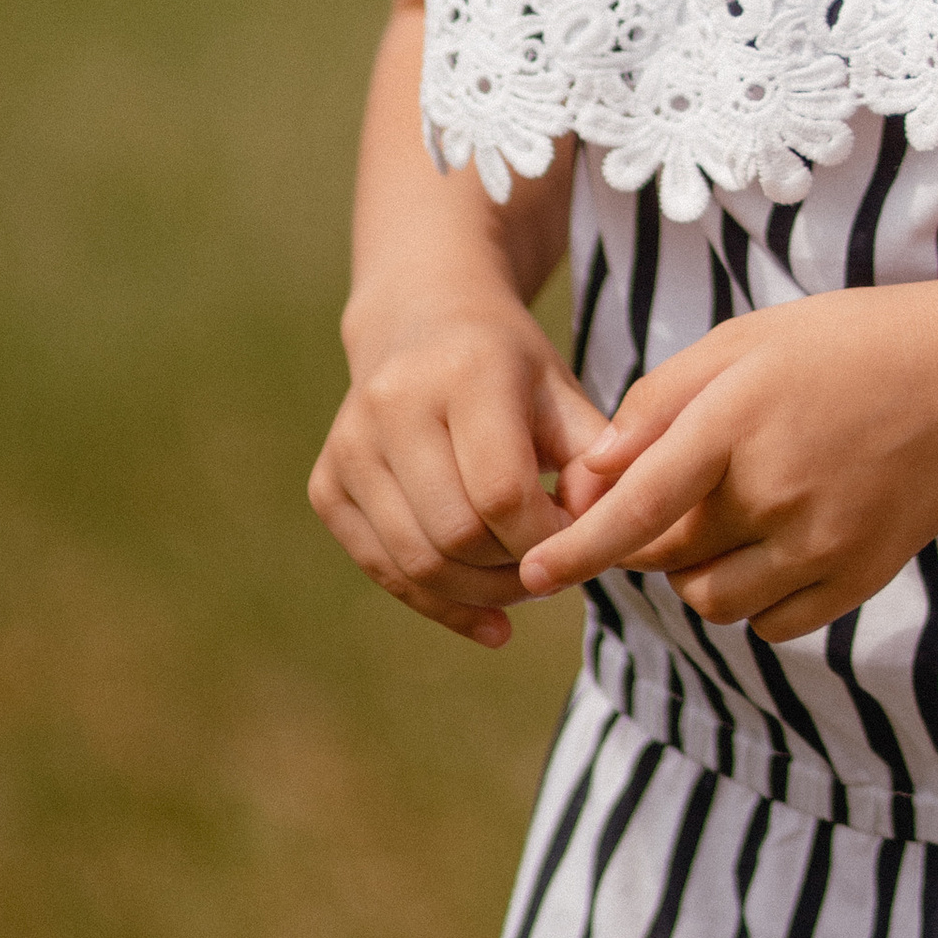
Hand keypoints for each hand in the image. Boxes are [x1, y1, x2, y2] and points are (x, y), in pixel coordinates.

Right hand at [310, 291, 608, 647]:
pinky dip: (438, 605)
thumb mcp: (563, 392)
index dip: (549, 537)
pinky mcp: (326, 485)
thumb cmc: (509, 367)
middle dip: (516, 570)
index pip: (504, 493)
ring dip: (481, 595)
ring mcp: (350, 446)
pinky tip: (486, 615)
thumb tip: (611, 532)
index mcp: (463, 372)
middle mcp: (392, 405)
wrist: (423, 322)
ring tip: (523, 584)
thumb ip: (596, 460)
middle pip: (458, 535)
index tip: (581, 539)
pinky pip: (383, 570)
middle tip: (553, 568)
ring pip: (417, 563)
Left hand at [516, 288, 937, 644]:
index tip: (534, 572)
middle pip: (669, 555)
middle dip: (650, 539)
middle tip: (677, 494)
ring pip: (713, 599)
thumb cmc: (843, 347)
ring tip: (731, 514)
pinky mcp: (855, 580)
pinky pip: (771, 623)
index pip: (638, 505)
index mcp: (739, 422)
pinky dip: (754, 598)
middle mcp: (775, 492)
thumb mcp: (746, 343)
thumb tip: (594, 468)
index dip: (579, 545)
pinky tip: (774, 543)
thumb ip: (662, 402)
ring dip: (699, 572)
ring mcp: (820, 544)